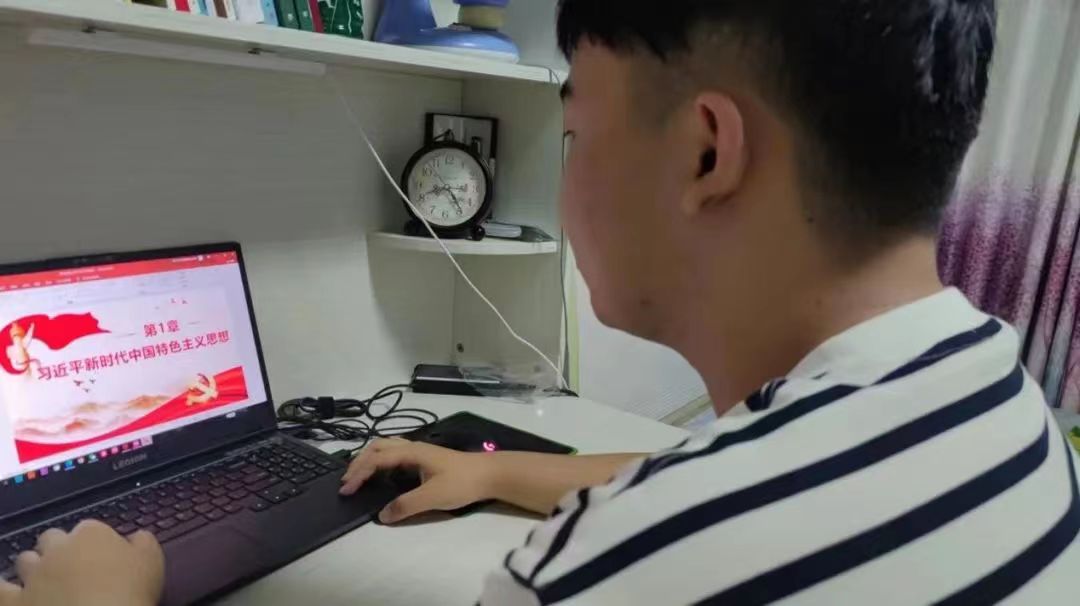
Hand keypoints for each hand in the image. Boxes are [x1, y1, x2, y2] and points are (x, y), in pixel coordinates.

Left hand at [0, 520, 164, 605]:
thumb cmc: (131, 591)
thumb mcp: (153, 560)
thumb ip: (143, 541)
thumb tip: (135, 538)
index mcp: (92, 534)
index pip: (90, 529)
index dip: (97, 543)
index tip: (105, 558)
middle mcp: (58, 547)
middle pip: (53, 538)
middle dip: (60, 548)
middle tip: (74, 567)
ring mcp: (34, 574)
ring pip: (26, 560)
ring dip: (34, 566)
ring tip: (45, 579)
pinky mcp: (15, 600)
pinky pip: (1, 589)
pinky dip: (4, 587)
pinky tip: (9, 588)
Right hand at [340, 438, 496, 523]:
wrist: (490, 474)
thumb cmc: (463, 482)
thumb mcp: (433, 497)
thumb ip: (406, 506)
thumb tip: (381, 516)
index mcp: (411, 452)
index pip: (376, 459)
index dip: (358, 474)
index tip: (346, 490)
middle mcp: (412, 447)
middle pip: (377, 447)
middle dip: (359, 462)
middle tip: (346, 482)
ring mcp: (419, 451)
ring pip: (386, 447)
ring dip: (369, 459)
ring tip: (358, 476)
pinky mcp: (426, 458)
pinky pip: (395, 453)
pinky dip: (381, 461)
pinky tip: (382, 474)